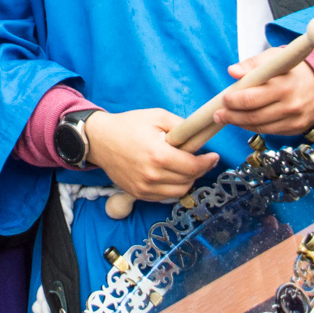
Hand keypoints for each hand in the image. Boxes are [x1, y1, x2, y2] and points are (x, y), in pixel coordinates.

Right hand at [85, 109, 219, 202]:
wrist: (99, 140)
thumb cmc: (128, 125)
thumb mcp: (156, 116)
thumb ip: (181, 125)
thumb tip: (199, 134)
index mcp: (158, 155)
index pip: (193, 166)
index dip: (207, 162)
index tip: (214, 157)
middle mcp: (152, 175)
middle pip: (189, 180)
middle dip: (199, 170)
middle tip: (201, 160)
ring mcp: (144, 187)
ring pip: (179, 191)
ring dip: (188, 180)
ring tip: (186, 168)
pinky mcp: (138, 194)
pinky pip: (165, 196)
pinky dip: (173, 187)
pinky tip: (172, 175)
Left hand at [217, 58, 313, 134]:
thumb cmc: (294, 69)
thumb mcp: (275, 58)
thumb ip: (252, 64)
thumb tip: (232, 71)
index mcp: (284, 85)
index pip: (252, 98)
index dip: (233, 101)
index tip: (224, 98)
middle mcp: (291, 105)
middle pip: (254, 116)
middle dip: (232, 116)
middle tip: (218, 113)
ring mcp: (295, 119)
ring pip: (260, 127)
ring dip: (239, 123)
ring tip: (226, 118)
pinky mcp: (297, 128)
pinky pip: (270, 131)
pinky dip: (254, 127)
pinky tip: (244, 121)